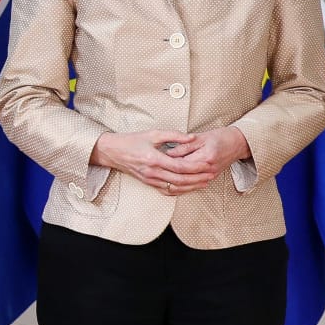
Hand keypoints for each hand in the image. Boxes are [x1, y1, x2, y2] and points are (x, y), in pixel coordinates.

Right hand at [93, 129, 229, 195]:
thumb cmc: (131, 141)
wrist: (113, 152)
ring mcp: (150, 180)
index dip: (196, 167)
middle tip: (211, 175)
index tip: (208, 165)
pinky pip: (167, 190)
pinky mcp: (148, 183)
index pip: (180, 167)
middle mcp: (152, 172)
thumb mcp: (153, 134)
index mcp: (154, 159)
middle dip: (198, 178)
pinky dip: (180, 190)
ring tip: (204, 182)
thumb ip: (174, 135)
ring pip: (175, 187)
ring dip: (191, 186)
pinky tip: (188, 187)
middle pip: (180, 180)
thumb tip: (191, 137)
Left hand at [165, 126, 250, 185]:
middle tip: (156, 167)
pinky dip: (182, 184)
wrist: (237, 144)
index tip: (157, 158)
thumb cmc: (220, 137)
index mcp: (205, 156)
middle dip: (168, 171)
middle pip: (183, 175)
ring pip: (187, 183)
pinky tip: (172, 181)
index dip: (167, 161)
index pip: (181, 163)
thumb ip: (184, 145)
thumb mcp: (201, 137)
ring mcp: (210, 175)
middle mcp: (208, 169)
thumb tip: (168, 153)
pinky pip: (193, 185)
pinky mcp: (211, 178)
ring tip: (160, 175)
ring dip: (173, 180)